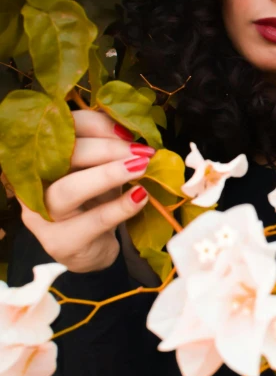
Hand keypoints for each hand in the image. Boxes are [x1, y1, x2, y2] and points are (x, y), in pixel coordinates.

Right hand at [17, 109, 155, 272]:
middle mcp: (35, 185)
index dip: (96, 125)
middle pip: (62, 157)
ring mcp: (43, 217)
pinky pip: (93, 222)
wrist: (92, 249)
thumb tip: (130, 133)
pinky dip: (121, 207)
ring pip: (68, 190)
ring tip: (140, 168)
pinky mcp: (60, 243)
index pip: (63, 130)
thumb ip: (109, 149)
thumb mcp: (101, 170)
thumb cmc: (95, 202)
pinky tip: (141, 196)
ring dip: (108, 175)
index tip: (128, 132)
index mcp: (43, 158)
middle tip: (140, 152)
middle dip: (106, 149)